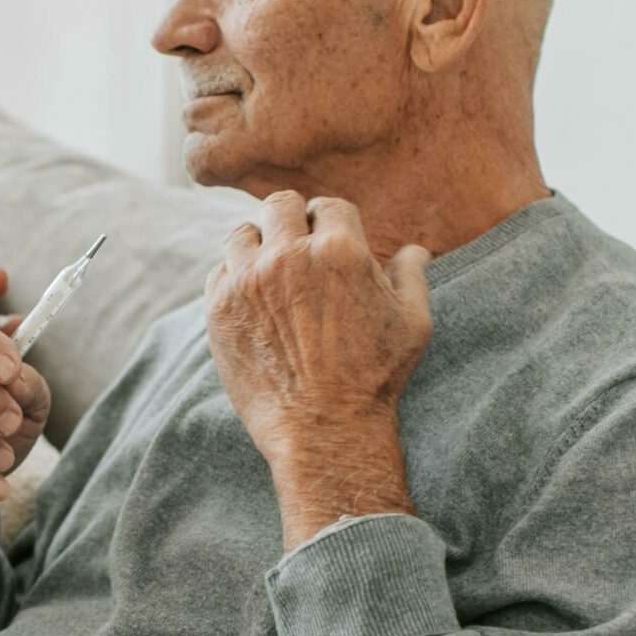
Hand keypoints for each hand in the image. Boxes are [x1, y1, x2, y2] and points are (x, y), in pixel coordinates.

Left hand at [206, 192, 431, 547]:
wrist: (323, 431)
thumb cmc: (375, 379)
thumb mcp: (413, 324)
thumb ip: (412, 276)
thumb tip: (416, 250)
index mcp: (339, 251)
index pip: (328, 206)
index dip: (330, 220)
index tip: (327, 236)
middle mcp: (288, 257)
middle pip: (279, 205)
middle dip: (291, 220)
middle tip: (297, 245)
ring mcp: (248, 281)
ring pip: (242, 234)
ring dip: (258, 245)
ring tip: (270, 270)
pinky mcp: (219, 308)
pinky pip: (219, 272)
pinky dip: (234, 279)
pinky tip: (252, 300)